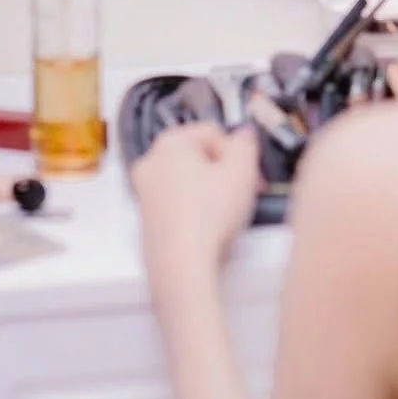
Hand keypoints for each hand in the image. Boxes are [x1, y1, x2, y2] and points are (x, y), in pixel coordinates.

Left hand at [134, 122, 261, 289]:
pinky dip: (197, 208)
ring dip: (212, 189)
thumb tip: (243, 135)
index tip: (251, 171)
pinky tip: (212, 225)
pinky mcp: (148, 218)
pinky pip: (179, 202)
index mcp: (170, 143)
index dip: (238, 152)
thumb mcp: (242, 171)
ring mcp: (146, 192)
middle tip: (245, 190)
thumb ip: (246, 144)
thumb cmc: (207, 219)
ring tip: (229, 211)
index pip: (213, 132)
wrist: (182, 266)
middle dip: (225, 170)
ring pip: (189, 179)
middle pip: (198, 155)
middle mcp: (151, 163)